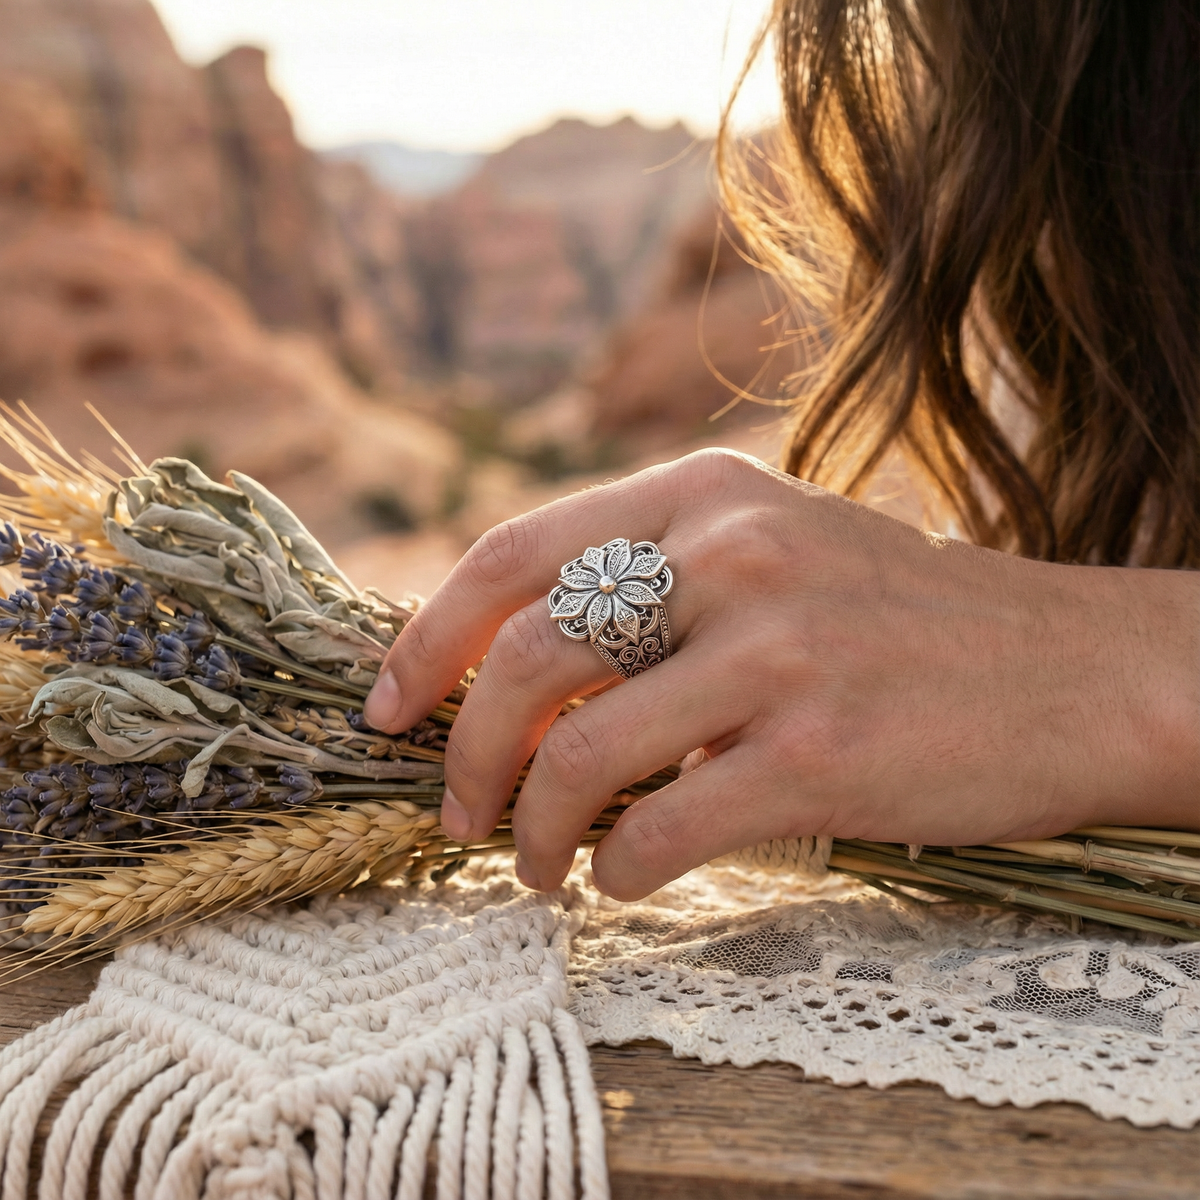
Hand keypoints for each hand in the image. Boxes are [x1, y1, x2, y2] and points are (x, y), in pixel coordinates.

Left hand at [365, 450, 1199, 899]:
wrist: (1071, 669)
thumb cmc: (901, 618)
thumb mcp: (773, 549)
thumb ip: (652, 584)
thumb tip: (514, 679)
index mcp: (704, 492)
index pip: (511, 554)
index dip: (426, 637)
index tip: (386, 707)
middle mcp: (732, 554)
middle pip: (527, 658)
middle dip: (466, 750)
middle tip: (458, 812)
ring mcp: (777, 650)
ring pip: (582, 754)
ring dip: (532, 830)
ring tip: (535, 867)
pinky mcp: (819, 752)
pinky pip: (663, 830)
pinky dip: (617, 871)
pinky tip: (621, 881)